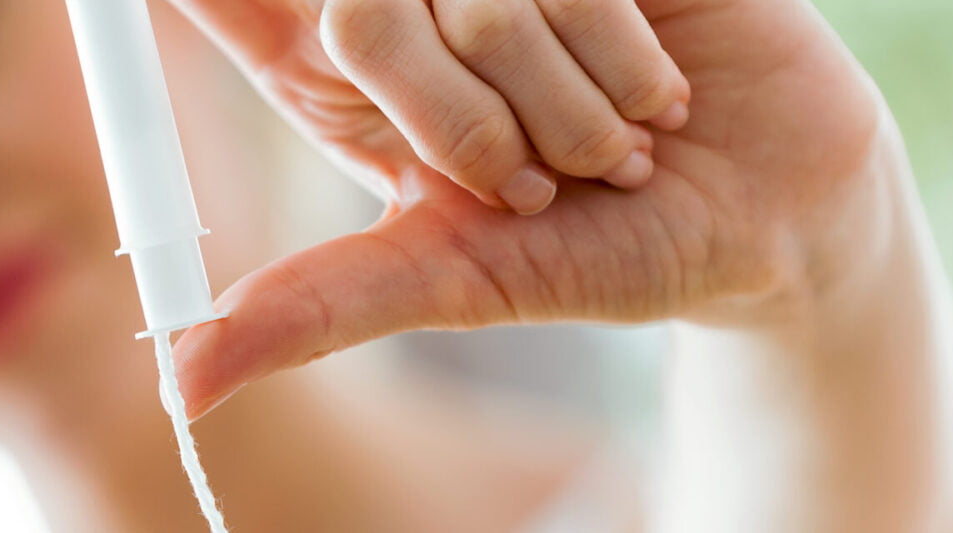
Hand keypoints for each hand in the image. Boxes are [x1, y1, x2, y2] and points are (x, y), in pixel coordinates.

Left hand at [169, 0, 891, 417]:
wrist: (768, 210)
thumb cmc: (598, 244)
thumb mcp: (451, 279)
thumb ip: (315, 308)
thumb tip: (183, 380)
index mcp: (345, 66)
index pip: (233, 1)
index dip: (223, 8)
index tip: (378, 138)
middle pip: (363, 19)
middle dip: (468, 130)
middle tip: (534, 182)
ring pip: (480, 7)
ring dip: (562, 113)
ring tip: (609, 148)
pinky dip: (622, 64)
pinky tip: (657, 92)